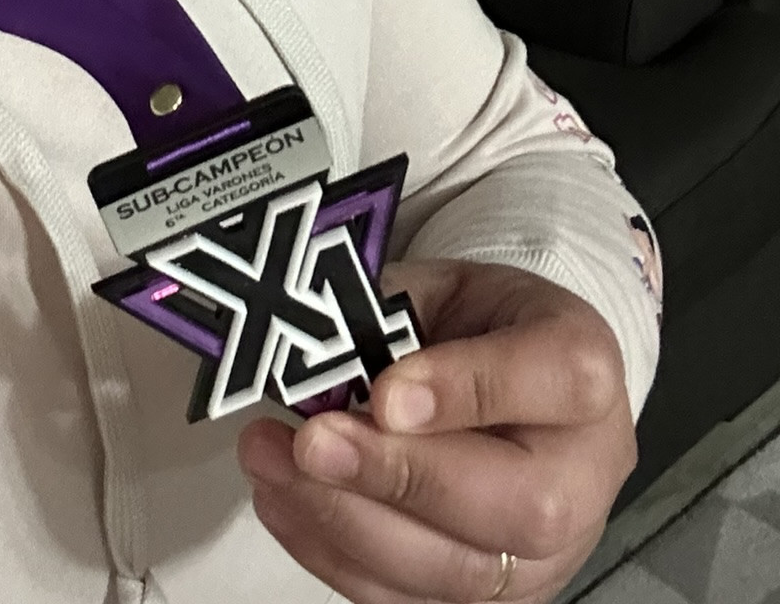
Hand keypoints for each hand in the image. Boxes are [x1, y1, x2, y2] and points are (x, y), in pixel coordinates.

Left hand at [238, 258, 636, 602]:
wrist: (510, 372)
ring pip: (463, 571)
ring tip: (272, 462)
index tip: (383, 394)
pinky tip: (286, 502)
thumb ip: (398, 314)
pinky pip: (417, 599)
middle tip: (312, 443)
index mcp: (585, 368)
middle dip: (400, 478)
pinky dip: (337, 555)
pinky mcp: (497, 597)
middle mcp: (586, 472)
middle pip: (522, 504)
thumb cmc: (481, 326)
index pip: (555, 381)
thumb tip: (319, 353)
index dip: (466, 391)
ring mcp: (549, 550)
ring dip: (349, 522)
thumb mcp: (449, 287)